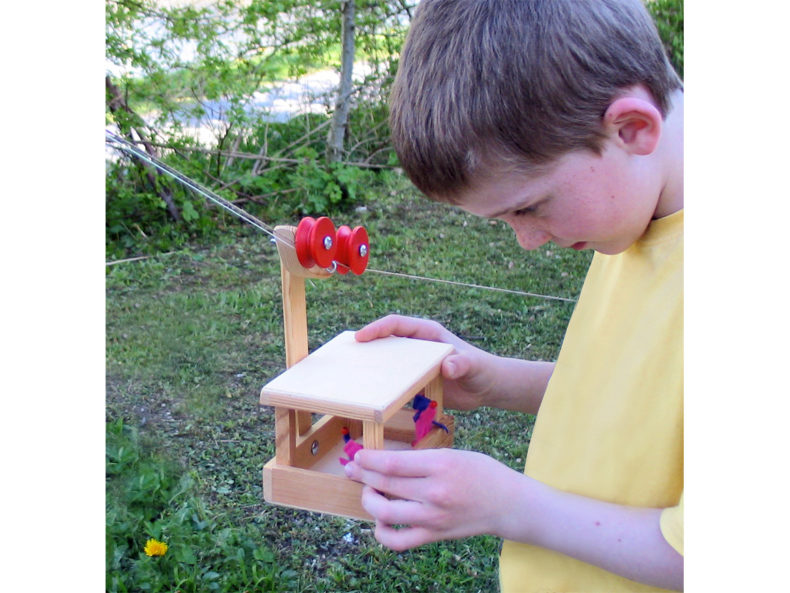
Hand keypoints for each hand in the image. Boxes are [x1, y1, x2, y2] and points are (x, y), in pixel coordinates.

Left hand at [343, 447, 521, 549]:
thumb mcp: (453, 454)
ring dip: (369, 500)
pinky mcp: (434, 535)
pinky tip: (381, 520)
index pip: (392, 463)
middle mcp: (435, 491)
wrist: (508, 504)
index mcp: (440, 464)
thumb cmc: (480, 473)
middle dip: (362, 475)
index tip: (358, 455)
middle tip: (353, 469)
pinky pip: (397, 540)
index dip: (369, 459)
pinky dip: (381, 532)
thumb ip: (421, 459)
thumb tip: (384, 462)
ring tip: (369, 492)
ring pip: (385, 512)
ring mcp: (433, 517)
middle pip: (385, 484)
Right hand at [355, 314, 497, 410]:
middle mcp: (416, 346)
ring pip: (386, 362)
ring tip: (350, 378)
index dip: (377, 329)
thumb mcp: (473, 365)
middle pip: (385, 342)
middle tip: (345, 358)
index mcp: (427, 333)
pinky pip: (394, 383)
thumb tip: (448, 367)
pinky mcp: (415, 382)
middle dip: (365, 347)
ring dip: (370, 369)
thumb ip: (463, 364)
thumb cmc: (482, 369)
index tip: (360, 338)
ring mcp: (414, 364)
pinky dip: (382, 389)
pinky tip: (370, 399)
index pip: (396, 325)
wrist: (487, 387)